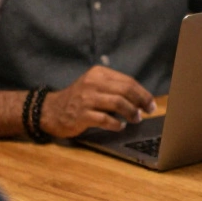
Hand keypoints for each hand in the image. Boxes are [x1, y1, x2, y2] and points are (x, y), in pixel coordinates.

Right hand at [41, 65, 155, 137]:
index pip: (128, 81)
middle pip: (125, 90)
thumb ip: (114, 88)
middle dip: (141, 102)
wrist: (51, 110)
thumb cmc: (78, 99)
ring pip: (118, 103)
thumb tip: (141, 99)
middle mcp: (92, 83)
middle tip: (148, 111)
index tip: (151, 103)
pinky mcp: (81, 115)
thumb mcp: (94, 86)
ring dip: (131, 113)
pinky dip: (116, 124)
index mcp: (98, 73)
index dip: (143, 93)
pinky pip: (105, 119)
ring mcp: (86, 99)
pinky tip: (120, 126)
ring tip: (136, 119)